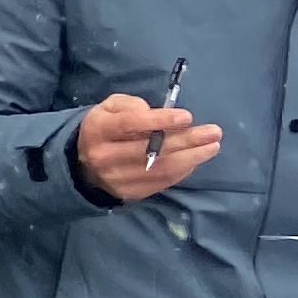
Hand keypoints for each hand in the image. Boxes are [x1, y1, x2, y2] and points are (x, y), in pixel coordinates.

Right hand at [73, 94, 221, 203]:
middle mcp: (104, 157)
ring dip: (191, 158)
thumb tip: (153, 113)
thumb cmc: (106, 127)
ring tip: (212, 147)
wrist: (83, 164)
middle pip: (150, 150)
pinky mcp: (128, 193)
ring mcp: (116, 178)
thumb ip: (130, 104)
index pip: (129, 125)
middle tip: (213, 132)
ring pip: (159, 169)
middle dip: (186, 141)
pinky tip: (195, 160)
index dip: (160, 121)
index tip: (187, 117)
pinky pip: (160, 183)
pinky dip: (182, 171)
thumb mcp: (110, 107)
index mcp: (98, 130)